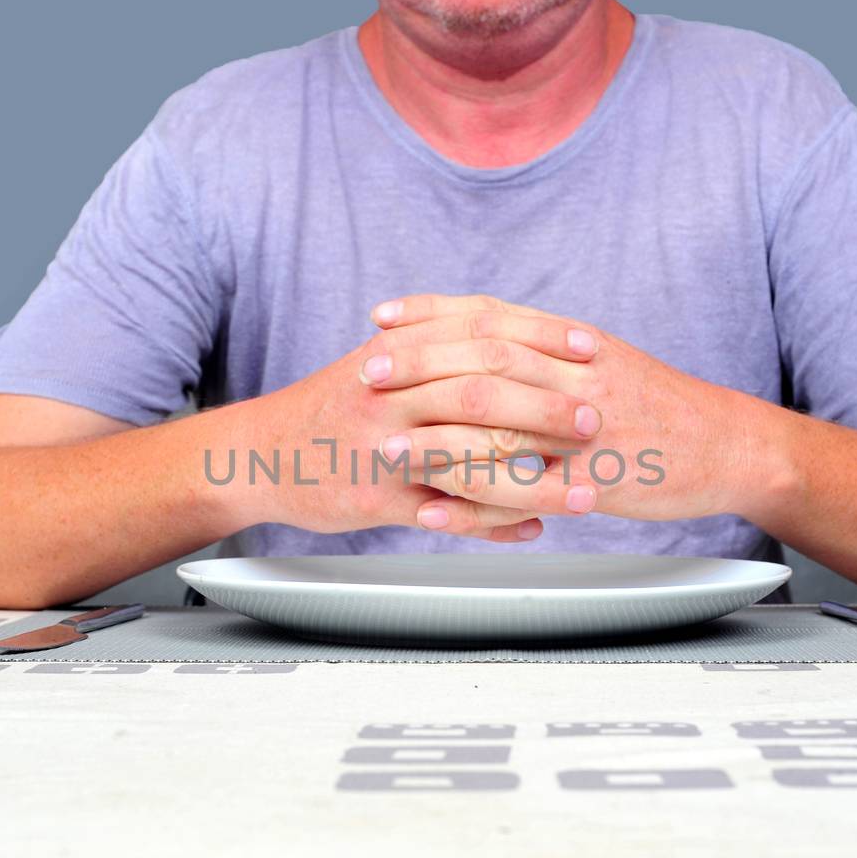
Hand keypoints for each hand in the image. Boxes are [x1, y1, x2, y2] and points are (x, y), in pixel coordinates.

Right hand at [234, 303, 605, 540]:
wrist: (263, 453)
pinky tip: (532, 526)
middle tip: (593, 419)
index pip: (482, 332)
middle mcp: (392, 394)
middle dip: (545, 406)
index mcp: (399, 352)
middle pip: (481, 391)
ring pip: (472, 461)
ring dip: (535, 479)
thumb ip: (438, 343)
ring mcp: (385, 448)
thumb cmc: (335, 408)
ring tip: (584, 491)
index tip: (589, 348)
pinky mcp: (378, 499)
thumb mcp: (380, 361)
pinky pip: (448, 515)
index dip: (541, 338)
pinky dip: (495, 524)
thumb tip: (509, 332)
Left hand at [366, 294, 777, 522]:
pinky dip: (475, 505)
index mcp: (576, 344)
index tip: (382, 316)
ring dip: (434, 438)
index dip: (432, 314)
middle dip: (419, 365)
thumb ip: (548, 351)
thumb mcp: (605, 363)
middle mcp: (578, 377)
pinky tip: (436, 511)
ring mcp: (588, 431)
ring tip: (382, 446)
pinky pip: (524, 495)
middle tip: (367, 374)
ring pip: (499, 426)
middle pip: (485, 360)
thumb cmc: (662, 409)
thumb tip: (488, 340)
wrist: (731, 446)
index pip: (492, 316)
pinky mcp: (596, 482)